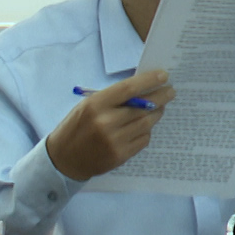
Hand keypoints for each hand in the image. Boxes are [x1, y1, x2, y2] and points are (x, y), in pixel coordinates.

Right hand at [45, 70, 172, 180]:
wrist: (63, 159)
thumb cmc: (76, 127)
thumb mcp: (88, 106)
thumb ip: (113, 98)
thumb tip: (143, 87)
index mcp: (95, 105)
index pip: (129, 88)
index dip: (149, 81)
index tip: (164, 76)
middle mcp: (106, 122)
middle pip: (144, 106)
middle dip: (161, 97)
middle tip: (170, 91)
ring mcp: (114, 140)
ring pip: (147, 123)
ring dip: (157, 113)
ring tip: (159, 107)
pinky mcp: (121, 155)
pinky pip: (143, 139)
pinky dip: (146, 131)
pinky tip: (144, 127)